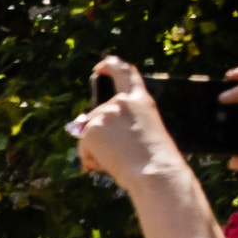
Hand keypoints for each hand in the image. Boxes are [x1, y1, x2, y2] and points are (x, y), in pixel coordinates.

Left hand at [72, 55, 194, 201]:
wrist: (155, 172)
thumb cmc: (155, 160)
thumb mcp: (144, 131)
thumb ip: (120, 122)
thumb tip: (82, 126)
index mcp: (141, 100)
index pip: (125, 72)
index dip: (111, 66)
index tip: (101, 67)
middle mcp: (121, 101)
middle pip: (98, 113)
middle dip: (99, 133)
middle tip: (114, 155)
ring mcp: (105, 113)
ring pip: (90, 131)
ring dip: (96, 147)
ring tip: (115, 162)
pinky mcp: (91, 128)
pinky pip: (83, 144)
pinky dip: (88, 156)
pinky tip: (103, 164)